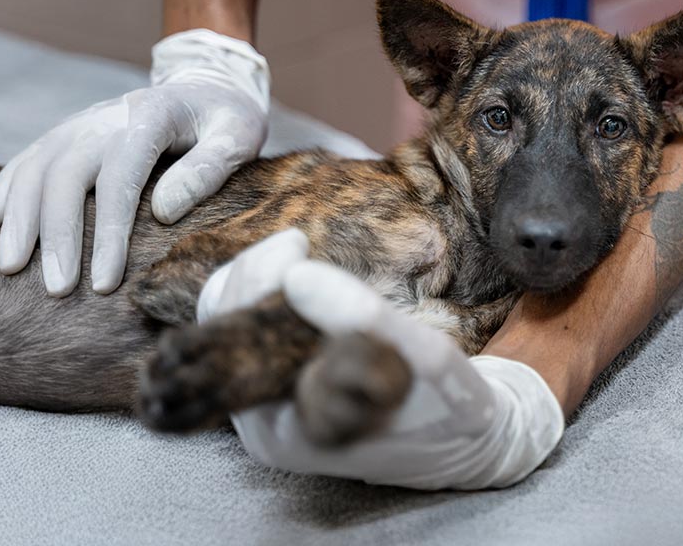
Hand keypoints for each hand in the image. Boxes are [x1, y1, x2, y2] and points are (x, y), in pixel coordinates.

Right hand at [0, 29, 269, 296]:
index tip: (103, 282)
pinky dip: (8, 187)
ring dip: (21, 218)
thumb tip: (163, 211)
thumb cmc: (228, 118)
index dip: (107, 234)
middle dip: (57, 235)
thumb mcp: (238, 136)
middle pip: (66, 176)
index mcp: (151, 118)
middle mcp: (108, 117)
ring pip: (38, 167)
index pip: (120, 180)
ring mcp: (84, 122)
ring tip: (12, 266)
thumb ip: (208, 168)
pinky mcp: (71, 131)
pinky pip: (30, 156)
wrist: (208, 84)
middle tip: (57, 289)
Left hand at [198, 229, 564, 489]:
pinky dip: (269, 297)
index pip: (229, 343)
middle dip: (251, 277)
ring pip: (230, 331)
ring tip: (296, 253)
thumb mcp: (422, 358)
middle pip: (216, 334)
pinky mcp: (285, 392)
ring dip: (257, 284)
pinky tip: (297, 274)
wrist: (466, 439)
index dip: (253, 283)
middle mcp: (263, 426)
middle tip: (295, 244)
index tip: (296, 245)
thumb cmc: (448, 406)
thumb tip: (295, 275)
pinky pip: (254, 335)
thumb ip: (363, 318)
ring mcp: (270, 410)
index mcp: (284, 431)